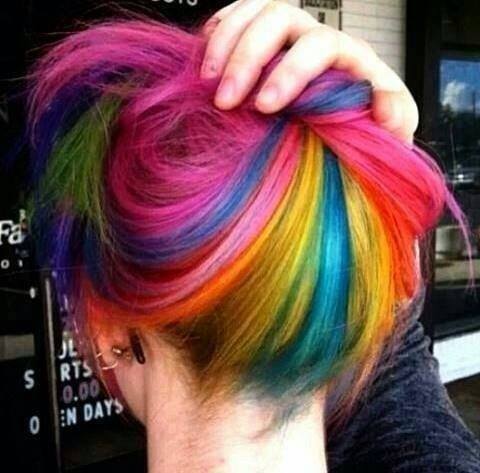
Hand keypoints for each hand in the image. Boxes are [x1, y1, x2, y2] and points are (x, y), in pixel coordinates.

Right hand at [200, 0, 417, 142]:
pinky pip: (238, 14)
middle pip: (278, 20)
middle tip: (224, 99)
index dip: (289, 71)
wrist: (344, 129)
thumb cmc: (362, 130)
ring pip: (254, 11)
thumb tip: (385, 111)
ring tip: (206, 81)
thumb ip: (396, 120)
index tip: (263, 106)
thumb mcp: (389, 132)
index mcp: (348, 56)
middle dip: (247, 58)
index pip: (319, 45)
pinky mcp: (264, 38)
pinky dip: (218, 28)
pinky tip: (204, 52)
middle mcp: (316, 38)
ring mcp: (287, 35)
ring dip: (224, 42)